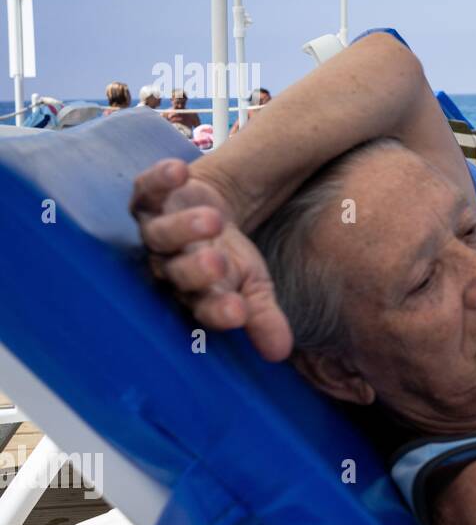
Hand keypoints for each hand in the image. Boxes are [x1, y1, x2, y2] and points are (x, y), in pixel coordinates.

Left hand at [131, 158, 292, 361]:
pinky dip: (158, 180)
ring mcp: (156, 228)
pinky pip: (146, 188)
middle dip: (196, 269)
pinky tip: (178, 172)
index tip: (238, 312)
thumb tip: (280, 352)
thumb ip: (263, 316)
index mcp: (194, 294)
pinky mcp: (149, 196)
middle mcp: (168, 264)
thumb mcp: (254, 284)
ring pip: (160, 234)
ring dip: (183, 228)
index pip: (202, 308)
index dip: (217, 310)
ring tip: (213, 219)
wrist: (211, 208)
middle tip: (218, 263)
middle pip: (176, 272)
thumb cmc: (229, 255)